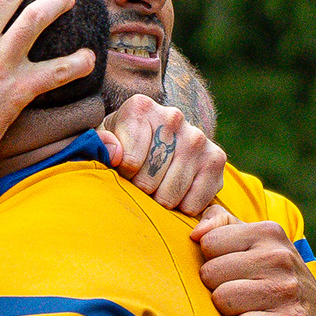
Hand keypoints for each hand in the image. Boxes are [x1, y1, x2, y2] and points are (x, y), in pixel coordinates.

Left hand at [101, 94, 226, 213]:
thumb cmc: (123, 144)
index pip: (128, 162)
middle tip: (141, 180)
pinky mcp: (216, 159)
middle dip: (140, 189)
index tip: (124, 168)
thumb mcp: (104, 142)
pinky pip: (194, 203)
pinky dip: (183, 208)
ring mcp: (198, 138)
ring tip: (157, 186)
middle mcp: (173, 117)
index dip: (123, 175)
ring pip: (169, 195)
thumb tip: (115, 155)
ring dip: (160, 200)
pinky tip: (178, 193)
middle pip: (147, 180)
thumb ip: (99, 145)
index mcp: (140, 108)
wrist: (160, 142)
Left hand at [191, 206, 315, 315]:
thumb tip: (195, 233)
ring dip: (230, 311)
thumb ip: (221, 224)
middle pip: (209, 273)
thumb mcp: (255, 243)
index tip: (234, 270)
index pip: (208, 243)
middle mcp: (280, 257)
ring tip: (251, 308)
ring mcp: (287, 288)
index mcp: (268, 232)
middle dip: (218, 288)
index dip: (214, 261)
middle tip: (243, 293)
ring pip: (221, 300)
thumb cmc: (274, 278)